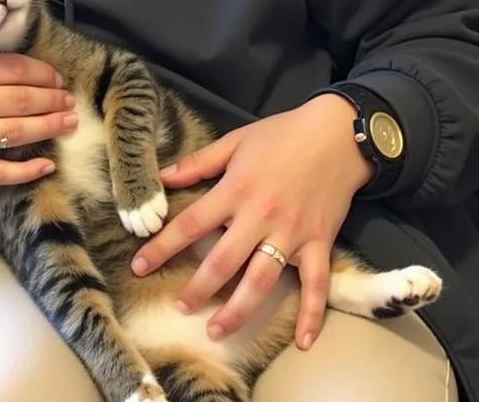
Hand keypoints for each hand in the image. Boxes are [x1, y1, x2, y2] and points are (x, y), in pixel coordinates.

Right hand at [0, 53, 77, 184]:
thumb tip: (23, 67)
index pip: (11, 69)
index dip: (41, 73)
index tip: (56, 76)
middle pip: (19, 100)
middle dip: (52, 99)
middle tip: (70, 99)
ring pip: (15, 133)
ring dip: (48, 126)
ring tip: (69, 121)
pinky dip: (25, 171)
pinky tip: (47, 165)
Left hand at [130, 95, 372, 348]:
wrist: (338, 134)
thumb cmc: (283, 134)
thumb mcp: (235, 140)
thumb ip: (199, 162)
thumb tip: (163, 177)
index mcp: (236, 189)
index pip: (191, 223)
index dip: (163, 247)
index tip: (140, 266)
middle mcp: (260, 216)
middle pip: (223, 261)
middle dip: (197, 288)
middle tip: (179, 307)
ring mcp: (292, 234)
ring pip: (261, 281)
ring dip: (238, 310)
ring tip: (217, 330)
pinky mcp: (320, 243)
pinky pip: (317, 285)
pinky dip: (312, 315)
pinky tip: (302, 343)